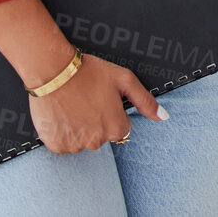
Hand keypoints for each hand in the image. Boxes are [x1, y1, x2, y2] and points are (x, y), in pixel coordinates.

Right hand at [28, 52, 165, 153]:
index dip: (113, 112)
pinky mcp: (56, 145)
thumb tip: (163, 117)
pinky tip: (64, 115)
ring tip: (74, 106)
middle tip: (88, 101)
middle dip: (98, 121)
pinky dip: (64, 133)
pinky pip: (65, 144)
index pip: (122, 127)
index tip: (102, 100)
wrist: (54, 72)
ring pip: (83, 140)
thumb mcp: (124, 80)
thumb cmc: (89, 73)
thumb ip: (145, 101)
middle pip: (103, 135)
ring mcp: (75, 145)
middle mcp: (97, 141)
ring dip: (80, 128)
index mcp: (116, 128)